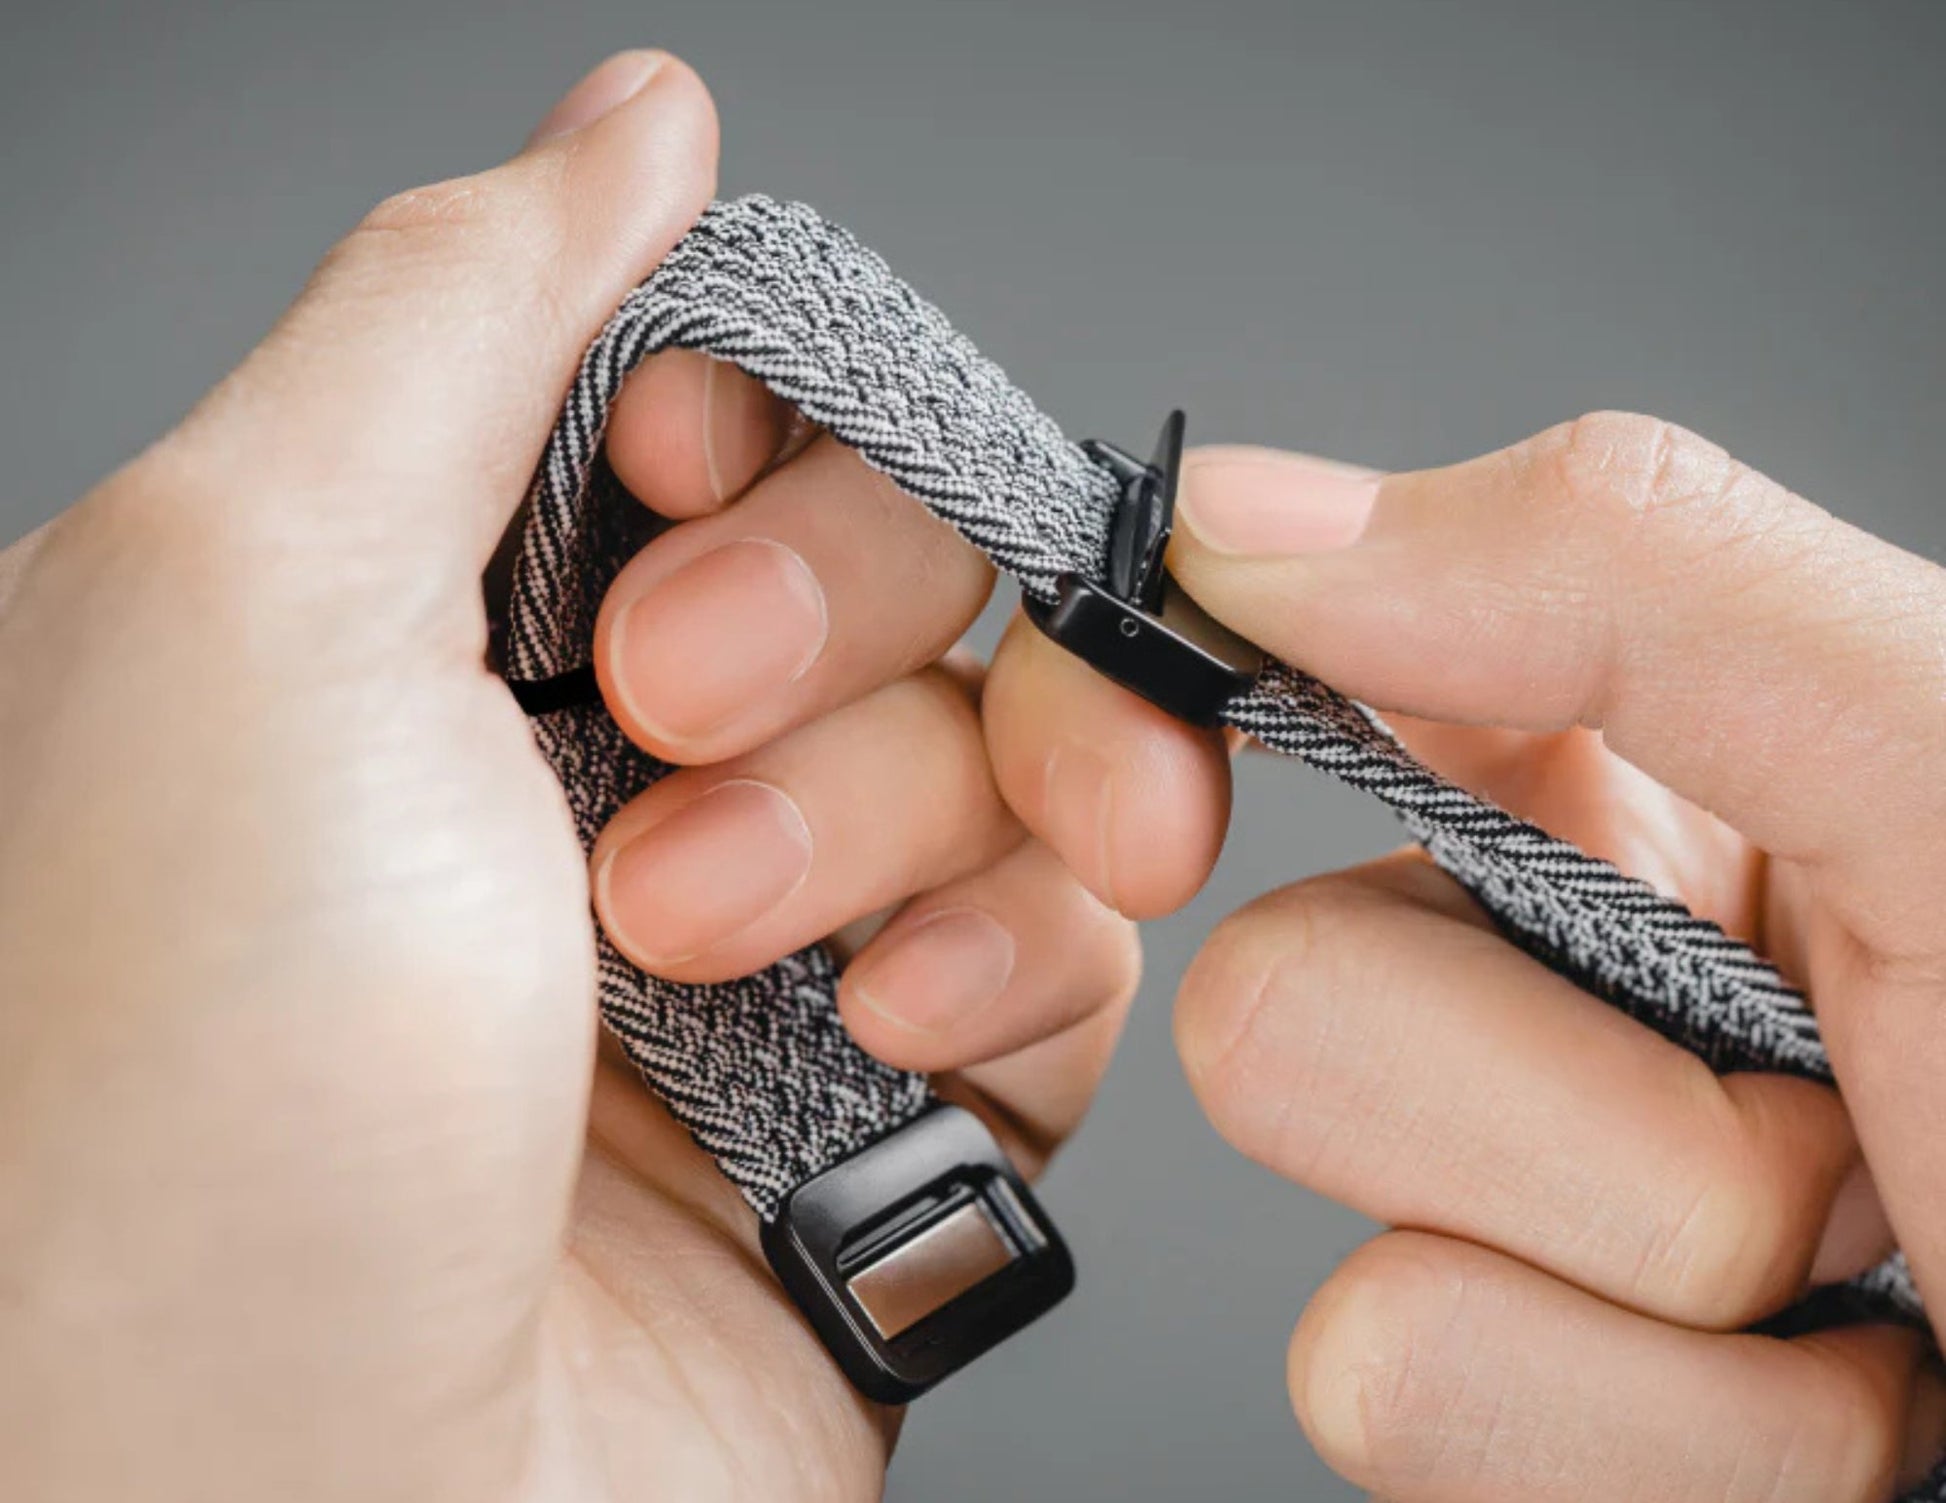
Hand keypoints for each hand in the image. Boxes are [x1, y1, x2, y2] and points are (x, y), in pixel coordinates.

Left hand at [0, 53, 1137, 1502]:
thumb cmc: (176, 1110)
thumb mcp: (249, 598)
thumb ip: (462, 308)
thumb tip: (635, 122)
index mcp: (428, 610)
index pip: (719, 399)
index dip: (753, 424)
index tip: (667, 501)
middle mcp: (594, 765)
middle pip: (892, 556)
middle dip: (823, 633)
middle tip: (662, 750)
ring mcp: (760, 935)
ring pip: (1003, 741)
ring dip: (901, 823)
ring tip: (721, 955)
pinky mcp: (890, 1098)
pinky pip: (1067, 941)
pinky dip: (1005, 967)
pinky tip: (878, 1050)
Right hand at [983, 413, 1945, 1498]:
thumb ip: (1634, 576)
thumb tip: (1261, 521)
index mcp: (1626, 779)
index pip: (1260, 685)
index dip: (1149, 713)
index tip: (1155, 799)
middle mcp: (1539, 990)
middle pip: (1270, 1009)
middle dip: (1575, 1115)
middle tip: (1826, 1126)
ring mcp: (1509, 1223)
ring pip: (1336, 1245)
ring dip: (1654, 1295)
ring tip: (1872, 1296)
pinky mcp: (1507, 1415)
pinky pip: (1401, 1400)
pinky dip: (1655, 1443)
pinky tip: (1833, 1423)